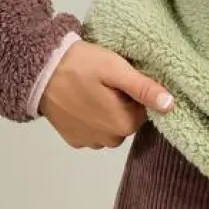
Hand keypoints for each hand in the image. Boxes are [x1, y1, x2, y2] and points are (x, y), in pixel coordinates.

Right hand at [41, 42, 175, 149]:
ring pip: (110, 128)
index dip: (133, 94)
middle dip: (121, 104)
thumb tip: (170, 105)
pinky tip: (80, 101)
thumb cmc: (79, 66)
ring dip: (106, 113)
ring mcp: (89, 141)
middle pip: (127, 121)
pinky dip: (90, 119)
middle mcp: (108, 140)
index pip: (143, 112)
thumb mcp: (116, 70)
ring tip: (91, 90)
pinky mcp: (73, 140)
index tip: (118, 79)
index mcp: (123, 124)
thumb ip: (144, 89)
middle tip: (104, 82)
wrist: (38, 71)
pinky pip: (92, 131)